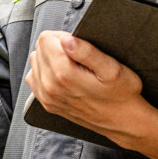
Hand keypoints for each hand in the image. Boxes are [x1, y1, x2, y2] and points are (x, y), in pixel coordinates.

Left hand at [25, 30, 144, 141]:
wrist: (123, 122)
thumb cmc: (122, 94)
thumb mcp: (112, 68)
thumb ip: (87, 51)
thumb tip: (66, 39)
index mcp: (64, 75)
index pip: (46, 39)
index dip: (63, 36)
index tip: (78, 44)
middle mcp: (50, 87)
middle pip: (39, 49)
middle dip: (56, 46)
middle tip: (78, 56)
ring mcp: (47, 97)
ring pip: (35, 62)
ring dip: (50, 58)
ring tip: (72, 66)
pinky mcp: (47, 104)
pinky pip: (33, 78)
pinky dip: (45, 72)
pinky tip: (62, 75)